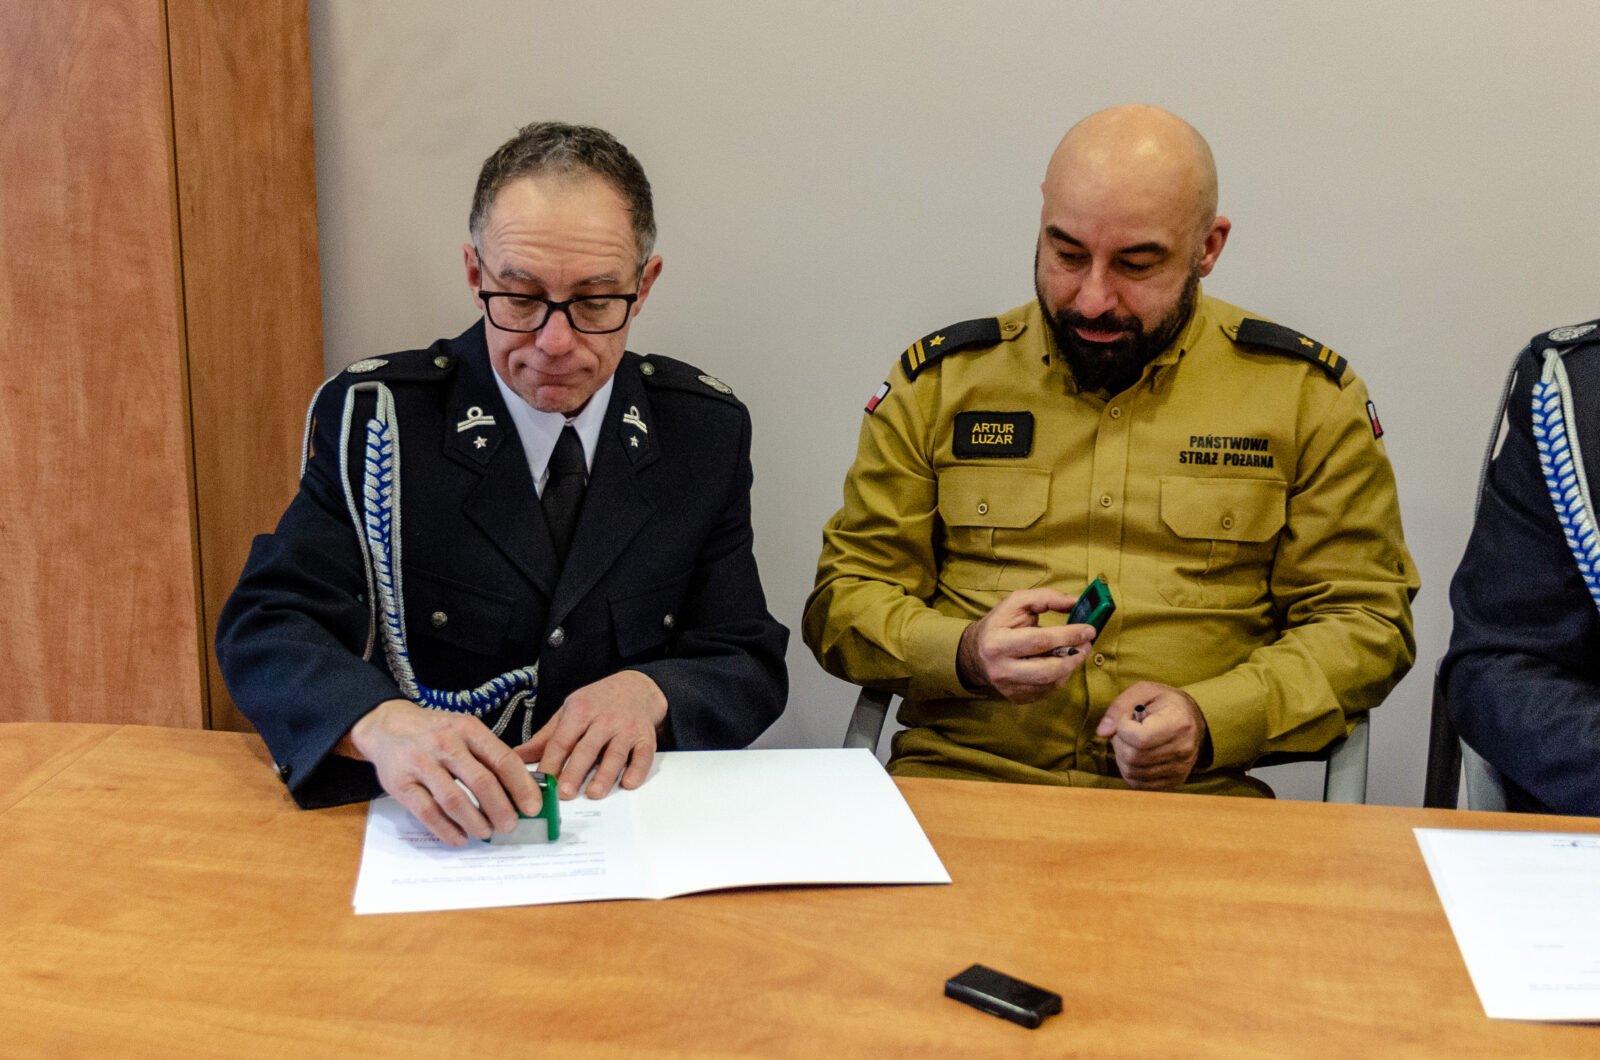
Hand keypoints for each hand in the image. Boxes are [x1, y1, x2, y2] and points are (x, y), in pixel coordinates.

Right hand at [339, 698, 543, 846]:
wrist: (388, 726)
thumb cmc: (436, 732)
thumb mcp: (464, 730)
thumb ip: (489, 755)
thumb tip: (521, 791)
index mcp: (468, 729)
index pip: (503, 760)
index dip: (522, 787)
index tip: (532, 807)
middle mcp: (446, 743)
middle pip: (482, 782)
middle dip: (501, 809)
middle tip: (510, 825)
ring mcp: (421, 764)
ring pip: (455, 801)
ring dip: (475, 822)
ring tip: (486, 832)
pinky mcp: (400, 784)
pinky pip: (428, 813)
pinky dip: (447, 830)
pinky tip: (459, 838)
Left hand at [516, 670, 666, 800]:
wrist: (636, 687)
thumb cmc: (598, 702)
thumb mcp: (569, 712)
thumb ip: (546, 737)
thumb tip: (518, 756)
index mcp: (580, 711)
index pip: (562, 740)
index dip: (551, 762)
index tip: (542, 782)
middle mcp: (604, 719)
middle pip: (587, 748)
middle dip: (575, 772)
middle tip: (565, 793)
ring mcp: (627, 728)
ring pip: (615, 754)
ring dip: (605, 775)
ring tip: (594, 793)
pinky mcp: (646, 738)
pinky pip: (643, 755)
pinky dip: (637, 770)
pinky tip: (628, 783)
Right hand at [956, 588, 1097, 701]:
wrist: (976, 653)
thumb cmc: (1000, 624)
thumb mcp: (1017, 603)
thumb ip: (1046, 598)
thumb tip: (1075, 602)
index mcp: (997, 643)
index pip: (1040, 641)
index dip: (1069, 635)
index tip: (1089, 630)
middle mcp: (1001, 669)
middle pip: (1047, 669)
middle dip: (1074, 656)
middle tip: (1087, 644)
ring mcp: (1008, 687)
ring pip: (1050, 683)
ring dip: (1070, 667)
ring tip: (1076, 652)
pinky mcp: (1016, 697)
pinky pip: (1047, 690)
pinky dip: (1060, 677)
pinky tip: (1061, 664)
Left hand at [1095, 682, 1208, 790]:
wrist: (1193, 718)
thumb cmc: (1165, 702)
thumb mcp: (1143, 690)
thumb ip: (1119, 707)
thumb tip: (1102, 732)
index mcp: (1178, 723)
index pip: (1140, 739)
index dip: (1123, 728)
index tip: (1127, 719)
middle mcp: (1182, 750)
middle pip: (1133, 758)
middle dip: (1120, 742)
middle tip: (1125, 731)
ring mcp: (1180, 769)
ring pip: (1132, 772)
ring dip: (1122, 757)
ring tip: (1131, 742)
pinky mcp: (1174, 781)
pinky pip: (1138, 784)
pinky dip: (1129, 769)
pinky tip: (1135, 754)